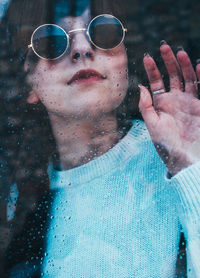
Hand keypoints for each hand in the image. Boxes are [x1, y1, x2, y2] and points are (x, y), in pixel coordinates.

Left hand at [139, 43, 199, 174]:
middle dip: (168, 61)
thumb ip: (146, 105)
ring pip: (187, 78)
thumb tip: (140, 86)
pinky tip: (198, 65)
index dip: (152, 69)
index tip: (147, 57)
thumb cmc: (166, 142)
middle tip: (164, 46)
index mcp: (161, 103)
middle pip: (172, 75)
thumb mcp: (152, 124)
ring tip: (179, 52)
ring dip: (184, 65)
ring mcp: (189, 100)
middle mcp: (175, 99)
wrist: (184, 156)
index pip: (156, 81)